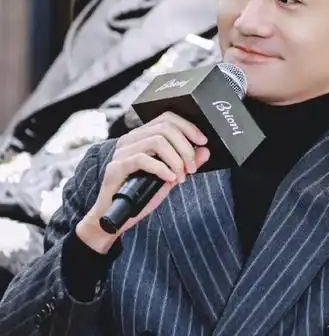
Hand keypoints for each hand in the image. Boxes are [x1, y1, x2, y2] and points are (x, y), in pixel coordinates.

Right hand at [77, 113, 209, 252]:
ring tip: (181, 176)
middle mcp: (131, 139)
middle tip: (192, 168)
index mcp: (143, 137)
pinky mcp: (116, 167)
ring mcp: (122, 152)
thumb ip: (186, 164)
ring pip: (156, 141)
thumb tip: (205, 151)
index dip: (188, 127)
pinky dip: (161, 168)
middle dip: (185, 147)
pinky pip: (142, 159)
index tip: (203, 141)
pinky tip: (169, 179)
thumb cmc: (141, 195)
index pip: (167, 118)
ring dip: (175, 159)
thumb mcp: (170, 177)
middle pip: (165, 128)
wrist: (116, 217)